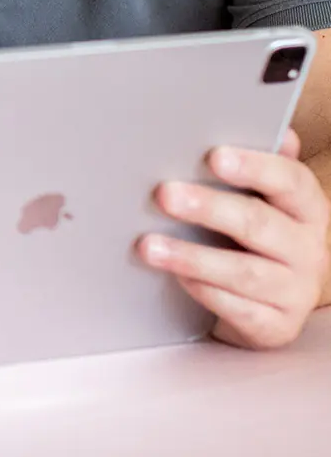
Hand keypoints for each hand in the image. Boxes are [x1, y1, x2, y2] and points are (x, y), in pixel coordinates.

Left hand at [140, 129, 330, 348]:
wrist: (267, 301)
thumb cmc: (252, 235)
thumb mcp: (258, 197)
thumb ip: (256, 163)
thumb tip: (273, 129)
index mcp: (306, 208)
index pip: (290, 181)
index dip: (255, 167)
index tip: (214, 156)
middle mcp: (308, 248)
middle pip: (260, 225)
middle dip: (209, 208)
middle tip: (164, 195)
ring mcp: (295, 290)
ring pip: (245, 272)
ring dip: (192, 257)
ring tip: (149, 245)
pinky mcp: (276, 327)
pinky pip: (241, 310)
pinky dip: (206, 293)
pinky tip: (177, 279)